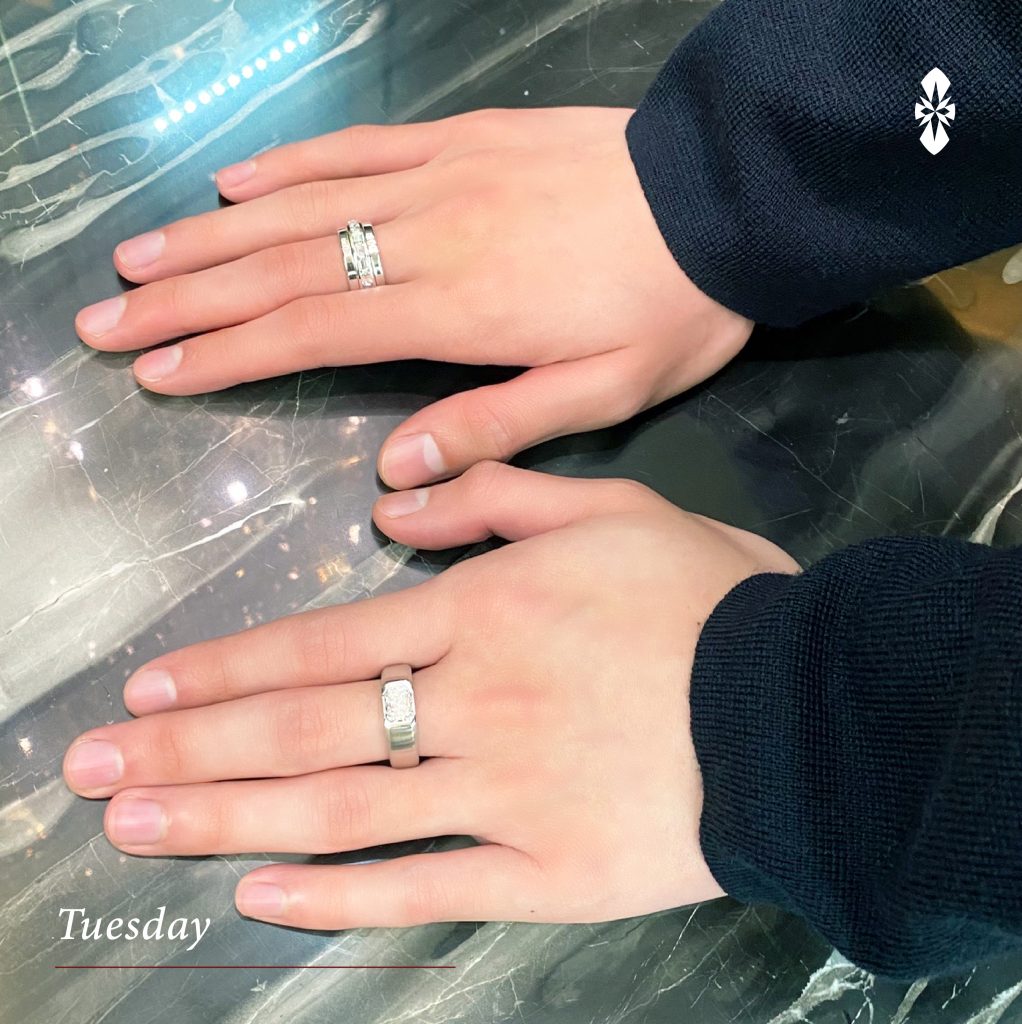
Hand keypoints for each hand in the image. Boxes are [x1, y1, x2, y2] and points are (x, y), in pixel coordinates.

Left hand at [62, 465, 795, 929]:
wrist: (806, 706)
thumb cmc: (708, 597)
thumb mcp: (613, 508)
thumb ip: (500, 493)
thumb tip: (396, 503)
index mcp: (486, 614)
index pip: (324, 644)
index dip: (226, 668)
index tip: (146, 689)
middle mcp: (474, 704)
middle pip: (307, 731)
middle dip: (189, 749)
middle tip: (93, 770)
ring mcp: (504, 797)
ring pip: (343, 811)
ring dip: (227, 818)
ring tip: (139, 828)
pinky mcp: (545, 873)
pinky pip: (426, 888)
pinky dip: (339, 896)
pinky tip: (262, 895)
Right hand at [74, 108, 751, 489]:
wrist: (729, 200)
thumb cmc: (671, 309)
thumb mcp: (602, 395)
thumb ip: (495, 429)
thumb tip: (393, 474)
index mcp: (459, 310)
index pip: (313, 335)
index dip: (226, 354)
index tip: (155, 370)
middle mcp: (428, 237)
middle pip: (284, 270)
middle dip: (188, 299)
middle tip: (108, 320)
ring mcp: (440, 176)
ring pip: (303, 205)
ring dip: (213, 234)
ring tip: (139, 259)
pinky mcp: (463, 136)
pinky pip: (358, 147)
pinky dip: (290, 163)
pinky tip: (238, 181)